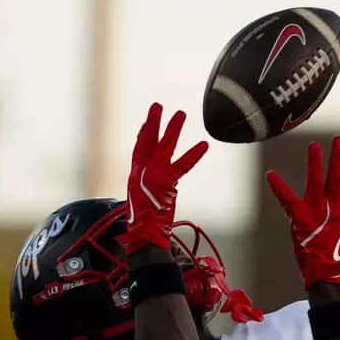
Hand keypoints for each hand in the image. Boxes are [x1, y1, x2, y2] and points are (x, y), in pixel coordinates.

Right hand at [117, 103, 208, 254]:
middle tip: (158, 105)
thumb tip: (154, 187)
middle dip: (153, 122)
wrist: (142, 235)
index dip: (143, 134)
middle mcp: (141, 172)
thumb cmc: (142, 224)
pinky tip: (204, 145)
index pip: (139, 149)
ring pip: (165, 147)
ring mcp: (153, 175)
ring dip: (173, 129)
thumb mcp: (141, 202)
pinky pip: (182, 166)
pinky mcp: (166, 182)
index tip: (147, 121)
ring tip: (181, 114)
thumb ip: (147, 189)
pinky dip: (194, 155)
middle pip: (148, 141)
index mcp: (135, 176)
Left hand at [266, 136, 339, 289]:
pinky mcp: (299, 219)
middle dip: (338, 158)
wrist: (326, 274)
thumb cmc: (339, 254)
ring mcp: (315, 212)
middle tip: (339, 138)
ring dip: (315, 164)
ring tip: (314, 145)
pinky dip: (278, 187)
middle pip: (337, 177)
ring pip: (316, 182)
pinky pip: (287, 200)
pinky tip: (270, 175)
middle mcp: (331, 208)